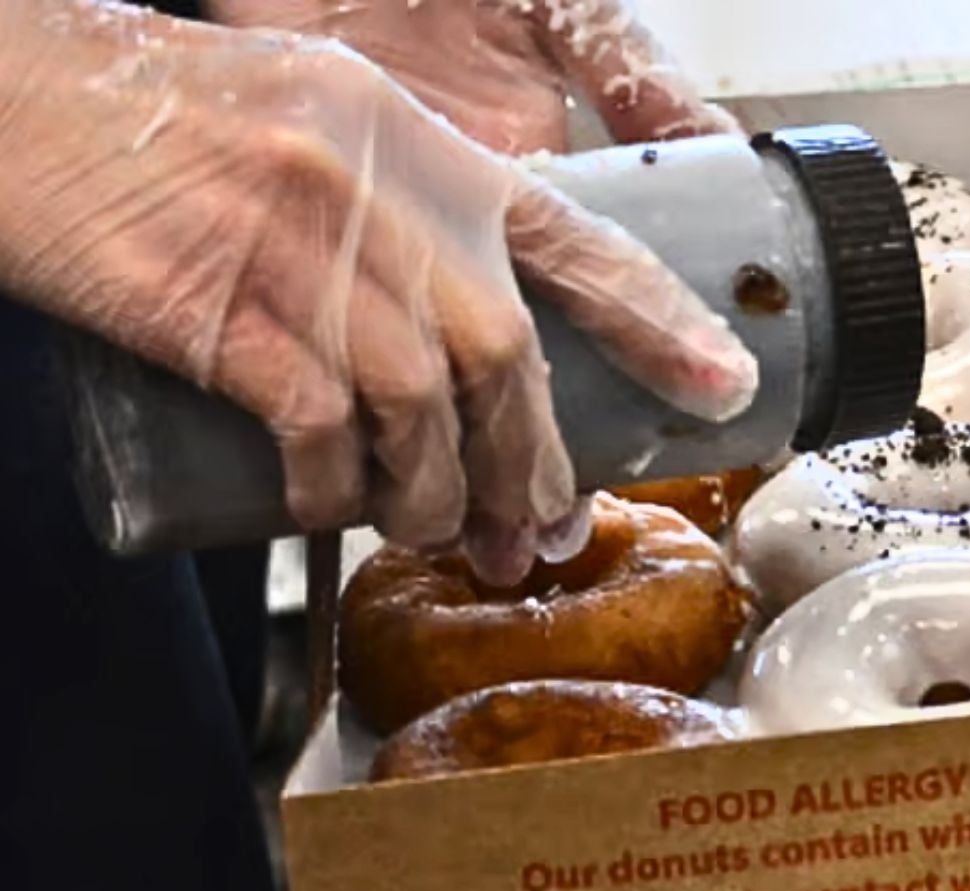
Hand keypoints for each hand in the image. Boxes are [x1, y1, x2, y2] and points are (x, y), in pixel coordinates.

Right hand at [0, 1, 755, 583]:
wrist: (12, 100)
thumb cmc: (157, 124)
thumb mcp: (313, 128)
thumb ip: (397, 220)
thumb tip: (460, 357)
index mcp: (419, 143)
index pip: (575, 239)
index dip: (657, 318)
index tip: (720, 382)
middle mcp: (381, 191)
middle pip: (503, 354)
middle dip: (530, 461)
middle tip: (536, 531)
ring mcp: (304, 248)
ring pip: (422, 406)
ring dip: (436, 494)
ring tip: (434, 533)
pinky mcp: (226, 309)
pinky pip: (318, 427)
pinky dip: (331, 487)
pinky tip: (326, 507)